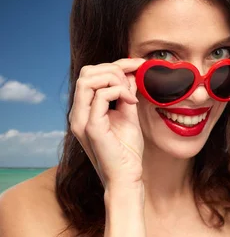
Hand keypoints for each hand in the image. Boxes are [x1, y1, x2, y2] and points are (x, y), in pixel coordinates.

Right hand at [69, 58, 146, 188]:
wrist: (126, 177)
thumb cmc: (127, 151)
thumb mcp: (129, 116)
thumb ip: (126, 95)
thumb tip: (131, 75)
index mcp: (85, 109)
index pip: (91, 74)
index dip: (116, 64)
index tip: (138, 65)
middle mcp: (79, 113)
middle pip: (86, 72)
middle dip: (114, 68)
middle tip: (135, 80)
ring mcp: (82, 120)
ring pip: (88, 80)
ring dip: (115, 78)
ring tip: (131, 93)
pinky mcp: (91, 128)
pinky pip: (100, 96)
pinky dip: (119, 91)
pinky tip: (132, 102)